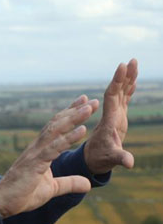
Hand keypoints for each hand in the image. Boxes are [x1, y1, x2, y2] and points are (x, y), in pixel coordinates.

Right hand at [0, 96, 98, 218]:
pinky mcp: (35, 163)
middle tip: (92, 100)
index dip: (69, 115)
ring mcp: (35, 154)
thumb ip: (69, 183)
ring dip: (73, 118)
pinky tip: (82, 129)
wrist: (3, 202)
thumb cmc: (23, 195)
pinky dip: (68, 138)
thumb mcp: (52, 189)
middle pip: (57, 124)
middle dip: (74, 111)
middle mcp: (37, 148)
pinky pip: (54, 148)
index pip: (56, 129)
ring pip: (56, 131)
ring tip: (89, 108)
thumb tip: (88, 184)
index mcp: (40, 151)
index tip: (84, 103)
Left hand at [84, 59, 137, 174]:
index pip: (111, 96)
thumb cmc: (99, 159)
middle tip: (131, 61)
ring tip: (133, 63)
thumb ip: (120, 157)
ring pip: (120, 93)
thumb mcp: (110, 158)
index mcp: (108, 120)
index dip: (117, 82)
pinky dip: (129, 90)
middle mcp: (110, 114)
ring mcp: (114, 115)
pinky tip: (133, 81)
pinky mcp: (117, 118)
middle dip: (123, 76)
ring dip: (127, 79)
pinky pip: (123, 100)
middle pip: (116, 91)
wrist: (91, 160)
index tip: (121, 67)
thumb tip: (129, 162)